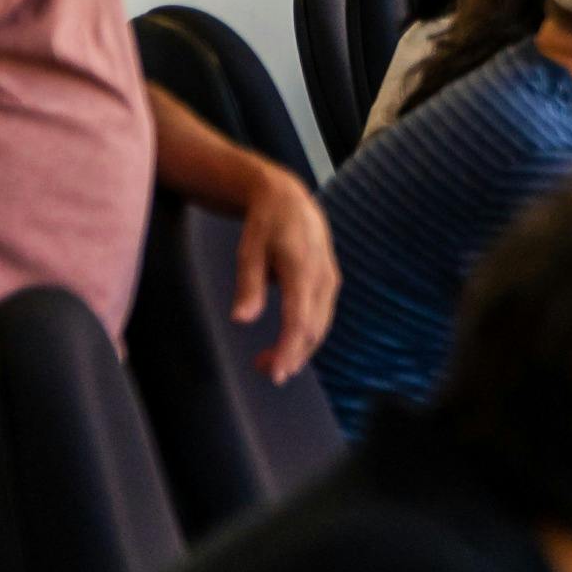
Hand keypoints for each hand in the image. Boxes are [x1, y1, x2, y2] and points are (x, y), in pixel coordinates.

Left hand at [226, 158, 337, 379]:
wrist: (289, 198)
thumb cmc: (265, 223)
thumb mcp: (248, 250)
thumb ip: (248, 285)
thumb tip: (242, 320)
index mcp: (302, 269)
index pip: (299, 320)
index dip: (289, 351)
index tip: (276, 374)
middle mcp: (322, 277)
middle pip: (314, 329)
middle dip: (292, 355)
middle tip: (262, 370)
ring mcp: (330, 280)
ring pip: (320, 326)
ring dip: (299, 348)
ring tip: (269, 361)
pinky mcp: (329, 282)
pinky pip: (321, 316)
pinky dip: (305, 334)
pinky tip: (287, 342)